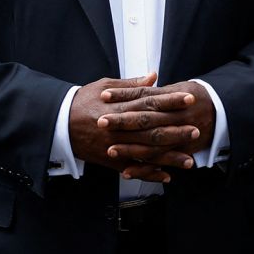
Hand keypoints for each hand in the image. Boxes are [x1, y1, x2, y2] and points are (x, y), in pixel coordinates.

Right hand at [67, 74, 203, 182]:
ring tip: (188, 160)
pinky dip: (149, 174)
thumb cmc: (82, 102)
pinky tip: (166, 177)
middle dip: (175, 130)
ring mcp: (115, 145)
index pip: (150, 101)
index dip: (170, 100)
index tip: (189, 98)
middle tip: (196, 130)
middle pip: (151, 128)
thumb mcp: (104, 85)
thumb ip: (131, 84)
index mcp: (119, 106)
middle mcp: (118, 127)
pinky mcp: (110, 159)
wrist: (58, 123)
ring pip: (145, 152)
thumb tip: (154, 77)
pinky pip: (133, 168)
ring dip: (168, 157)